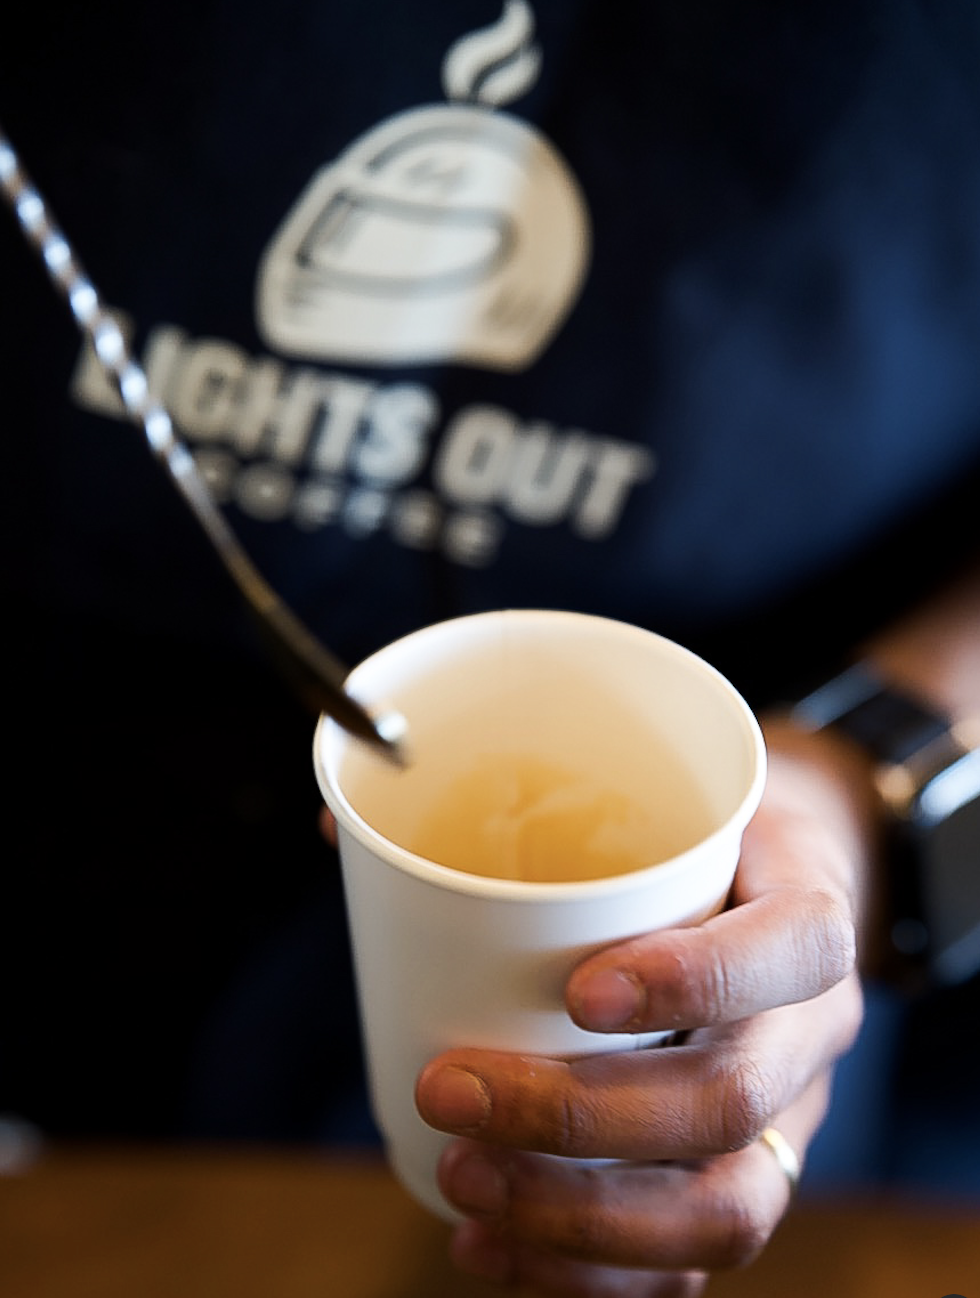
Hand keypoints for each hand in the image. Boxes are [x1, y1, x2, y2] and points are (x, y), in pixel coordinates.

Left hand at [415, 724, 871, 1296]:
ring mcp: (788, 1116)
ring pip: (724, 1209)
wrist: (783, 889)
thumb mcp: (661, 790)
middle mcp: (810, 1027)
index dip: (696, 980)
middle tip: (451, 1089)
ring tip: (461, 1178)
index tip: (576, 993)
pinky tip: (487, 1241)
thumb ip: (527, 795)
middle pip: (732, 1101)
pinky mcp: (747, 1174)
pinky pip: (689, 1257)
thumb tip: (343, 828)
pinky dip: (586, 1270)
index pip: (793, 949)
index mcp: (806, 911)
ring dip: (577, 1216)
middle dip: (580, 1117)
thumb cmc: (702, 837)